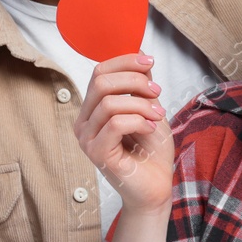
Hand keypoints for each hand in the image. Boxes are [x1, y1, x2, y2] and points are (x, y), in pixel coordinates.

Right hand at [73, 53, 173, 215]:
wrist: (156, 187)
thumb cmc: (151, 152)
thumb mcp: (150, 108)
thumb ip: (141, 85)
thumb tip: (140, 54)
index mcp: (93, 109)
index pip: (99, 72)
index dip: (125, 61)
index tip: (150, 62)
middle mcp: (84, 122)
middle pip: (101, 82)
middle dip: (135, 81)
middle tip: (157, 94)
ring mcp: (87, 139)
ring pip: (110, 103)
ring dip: (142, 105)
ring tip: (158, 116)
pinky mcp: (96, 153)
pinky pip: (115, 124)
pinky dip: (139, 121)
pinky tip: (151, 130)